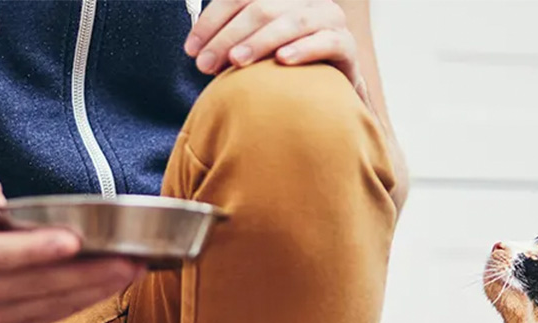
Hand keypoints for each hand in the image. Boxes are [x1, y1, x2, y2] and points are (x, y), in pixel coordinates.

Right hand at [0, 168, 145, 322]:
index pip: (1, 255)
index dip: (36, 249)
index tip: (74, 240)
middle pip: (37, 284)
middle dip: (86, 273)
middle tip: (128, 259)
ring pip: (53, 303)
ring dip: (97, 288)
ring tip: (133, 270)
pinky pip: (57, 315)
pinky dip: (88, 300)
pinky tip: (114, 284)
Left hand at [185, 0, 368, 103]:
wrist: (328, 98)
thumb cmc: (283, 74)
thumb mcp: (253, 53)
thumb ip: (231, 42)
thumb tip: (194, 50)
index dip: (212, 20)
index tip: (191, 48)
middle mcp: (305, 1)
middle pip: (262, 8)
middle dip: (229, 36)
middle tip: (205, 64)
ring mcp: (329, 20)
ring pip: (292, 21)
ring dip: (260, 41)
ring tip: (237, 61)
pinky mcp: (346, 45)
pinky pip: (327, 42)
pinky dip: (304, 49)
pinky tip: (282, 61)